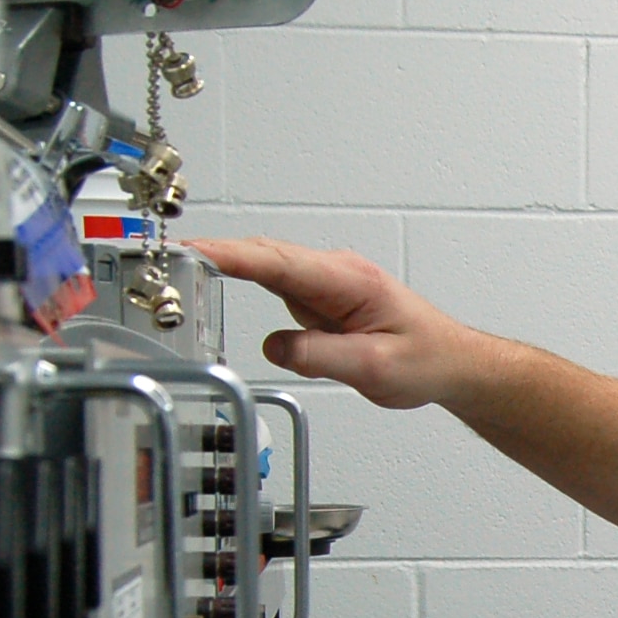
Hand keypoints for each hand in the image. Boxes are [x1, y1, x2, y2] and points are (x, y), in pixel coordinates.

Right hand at [184, 237, 477, 409]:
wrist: (450, 363)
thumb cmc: (427, 359)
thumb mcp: (375, 368)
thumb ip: (323, 355)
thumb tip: (279, 348)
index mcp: (350, 281)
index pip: (280, 262)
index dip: (232, 255)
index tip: (193, 250)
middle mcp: (334, 274)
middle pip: (265, 256)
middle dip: (216, 253)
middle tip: (167, 260)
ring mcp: (325, 284)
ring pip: (266, 267)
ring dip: (225, 264)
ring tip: (178, 270)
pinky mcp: (319, 299)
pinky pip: (275, 285)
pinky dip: (243, 281)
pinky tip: (213, 282)